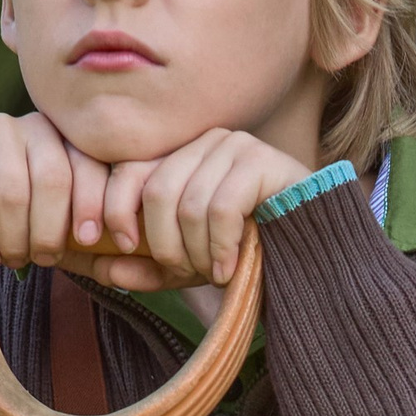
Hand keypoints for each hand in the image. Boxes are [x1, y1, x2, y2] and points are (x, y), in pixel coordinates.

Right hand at [0, 110, 114, 338]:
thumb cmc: (27, 230)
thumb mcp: (69, 239)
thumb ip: (100, 245)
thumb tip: (130, 253)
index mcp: (73, 142)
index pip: (92, 166)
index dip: (95, 204)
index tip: (92, 240)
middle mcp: (38, 126)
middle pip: (55, 178)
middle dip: (51, 230)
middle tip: (44, 260)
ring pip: (16, 190)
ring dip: (17, 238)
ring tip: (15, 260)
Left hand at [79, 129, 317, 292]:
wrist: (315, 256)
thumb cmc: (250, 257)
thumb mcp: (190, 266)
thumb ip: (147, 268)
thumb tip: (100, 270)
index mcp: (180, 158)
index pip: (127, 171)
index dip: (114, 209)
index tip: (119, 247)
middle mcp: (204, 143)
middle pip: (156, 191)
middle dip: (164, 244)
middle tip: (187, 272)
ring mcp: (236, 147)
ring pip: (188, 204)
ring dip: (198, 252)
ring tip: (216, 272)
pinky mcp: (263, 162)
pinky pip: (221, 208)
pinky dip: (220, 248)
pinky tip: (231, 270)